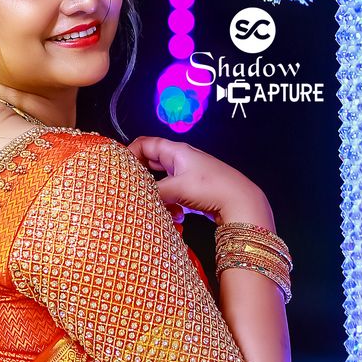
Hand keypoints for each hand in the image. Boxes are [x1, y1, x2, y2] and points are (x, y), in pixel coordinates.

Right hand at [126, 135, 271, 227]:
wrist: (242, 202)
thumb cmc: (213, 187)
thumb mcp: (177, 188)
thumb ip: (153, 191)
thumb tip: (135, 197)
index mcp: (176, 151)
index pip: (144, 144)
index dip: (130, 154)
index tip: (120, 171)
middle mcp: (181, 159)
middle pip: (151, 163)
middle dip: (142, 178)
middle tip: (132, 192)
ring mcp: (188, 175)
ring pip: (162, 183)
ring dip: (157, 196)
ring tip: (157, 208)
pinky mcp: (194, 190)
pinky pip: (174, 195)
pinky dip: (171, 205)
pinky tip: (176, 217)